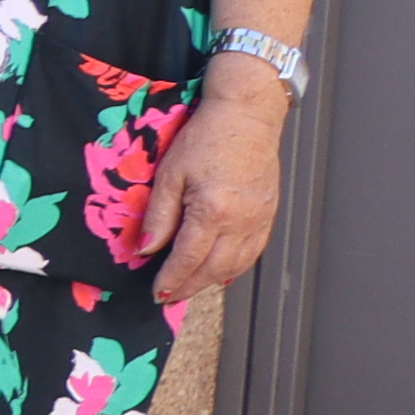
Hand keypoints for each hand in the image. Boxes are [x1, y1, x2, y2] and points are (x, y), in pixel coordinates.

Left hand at [139, 66, 291, 303]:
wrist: (247, 116)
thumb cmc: (206, 138)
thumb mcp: (170, 174)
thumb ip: (159, 216)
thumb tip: (145, 249)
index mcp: (214, 211)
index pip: (188, 258)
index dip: (172, 280)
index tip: (158, 293)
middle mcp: (242, 221)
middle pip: (215, 269)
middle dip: (191, 287)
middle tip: (171, 298)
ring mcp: (260, 219)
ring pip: (237, 264)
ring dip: (212, 281)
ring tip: (190, 287)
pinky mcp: (269, 214)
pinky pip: (253, 251)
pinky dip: (236, 266)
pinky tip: (221, 271)